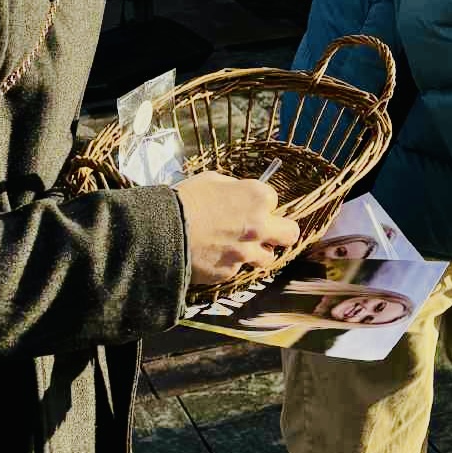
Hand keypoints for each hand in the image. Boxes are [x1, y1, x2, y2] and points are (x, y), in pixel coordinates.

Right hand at [173, 172, 300, 285]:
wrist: (160, 230)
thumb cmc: (185, 199)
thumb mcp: (213, 180)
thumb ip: (235, 189)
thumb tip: (240, 195)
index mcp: (258, 197)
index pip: (274, 201)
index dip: (260, 205)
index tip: (248, 207)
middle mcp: (260, 226)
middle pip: (290, 234)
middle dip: (281, 233)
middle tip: (267, 233)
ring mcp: (246, 252)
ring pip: (268, 258)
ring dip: (257, 253)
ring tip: (238, 248)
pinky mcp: (230, 272)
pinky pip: (237, 269)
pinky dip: (229, 265)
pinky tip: (213, 257)